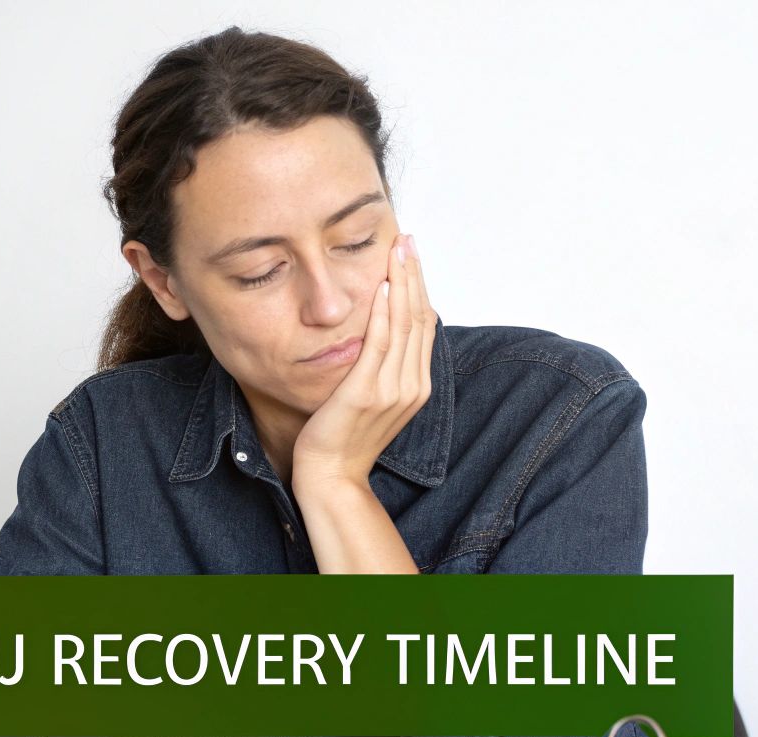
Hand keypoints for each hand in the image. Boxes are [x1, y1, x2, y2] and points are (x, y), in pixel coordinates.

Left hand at [290, 232, 436, 494]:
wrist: (332, 475)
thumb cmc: (344, 437)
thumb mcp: (372, 399)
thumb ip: (384, 369)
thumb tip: (380, 333)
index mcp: (417, 386)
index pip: (425, 326)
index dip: (421, 287)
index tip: (412, 256)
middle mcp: (412, 386)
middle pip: (420, 318)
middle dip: (415, 275)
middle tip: (409, 239)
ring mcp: (393, 390)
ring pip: (404, 325)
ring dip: (403, 283)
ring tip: (398, 250)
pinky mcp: (367, 392)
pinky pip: (379, 344)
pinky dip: (383, 312)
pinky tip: (382, 287)